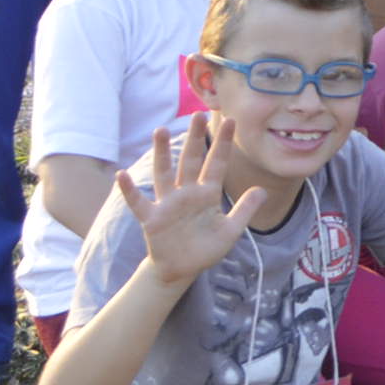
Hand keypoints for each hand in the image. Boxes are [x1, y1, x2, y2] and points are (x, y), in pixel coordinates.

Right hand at [123, 116, 266, 288]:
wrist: (182, 270)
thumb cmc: (206, 248)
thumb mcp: (231, 231)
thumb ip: (245, 210)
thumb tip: (263, 190)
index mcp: (208, 194)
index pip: (217, 164)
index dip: (223, 144)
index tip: (231, 120)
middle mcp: (187, 193)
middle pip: (191, 160)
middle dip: (194, 138)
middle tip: (197, 115)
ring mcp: (168, 204)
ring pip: (164, 174)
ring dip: (161, 154)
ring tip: (159, 130)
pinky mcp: (152, 219)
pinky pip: (139, 202)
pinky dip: (129, 190)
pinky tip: (122, 175)